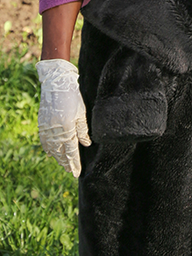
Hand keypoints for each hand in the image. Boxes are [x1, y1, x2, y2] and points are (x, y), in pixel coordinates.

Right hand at [36, 59, 90, 177]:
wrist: (56, 83)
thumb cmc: (72, 95)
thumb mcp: (82, 112)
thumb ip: (83, 130)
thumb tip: (86, 143)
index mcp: (67, 129)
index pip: (71, 152)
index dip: (74, 163)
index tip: (76, 173)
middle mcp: (56, 131)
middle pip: (61, 153)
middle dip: (66, 162)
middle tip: (70, 170)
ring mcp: (47, 128)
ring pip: (52, 149)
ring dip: (57, 157)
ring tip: (63, 164)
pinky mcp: (42, 123)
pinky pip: (44, 141)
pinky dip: (48, 149)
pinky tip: (50, 154)